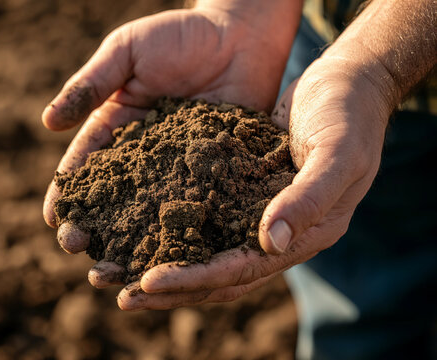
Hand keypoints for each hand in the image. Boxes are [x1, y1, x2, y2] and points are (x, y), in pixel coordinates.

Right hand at [42, 4, 300, 285]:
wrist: (242, 32)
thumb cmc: (180, 35)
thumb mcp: (127, 52)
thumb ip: (92, 84)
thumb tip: (47, 121)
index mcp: (117, 126)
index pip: (86, 165)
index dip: (68, 192)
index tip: (53, 219)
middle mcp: (145, 155)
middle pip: (113, 198)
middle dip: (93, 226)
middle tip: (77, 252)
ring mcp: (179, 167)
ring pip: (150, 211)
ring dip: (131, 240)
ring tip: (116, 268)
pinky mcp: (214, 173)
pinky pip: (196, 205)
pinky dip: (183, 230)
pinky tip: (172, 255)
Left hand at [117, 55, 392, 309]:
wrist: (346, 83)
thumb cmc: (349, 114)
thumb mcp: (338, 153)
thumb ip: (310, 197)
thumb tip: (271, 242)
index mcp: (306, 234)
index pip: (243, 269)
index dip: (196, 279)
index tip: (149, 283)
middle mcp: (279, 234)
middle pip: (219, 273)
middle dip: (173, 287)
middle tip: (123, 296)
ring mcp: (259, 214)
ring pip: (208, 250)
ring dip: (168, 263)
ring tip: (121, 273)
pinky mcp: (243, 191)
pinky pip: (205, 216)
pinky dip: (175, 226)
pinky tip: (140, 224)